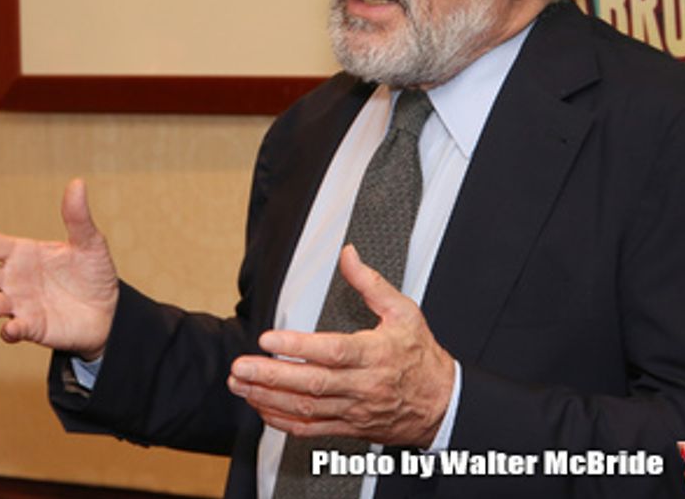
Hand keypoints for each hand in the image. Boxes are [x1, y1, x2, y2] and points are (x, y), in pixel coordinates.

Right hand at [0, 179, 118, 360]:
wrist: (108, 311)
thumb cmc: (92, 273)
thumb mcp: (90, 243)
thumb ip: (78, 217)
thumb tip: (77, 183)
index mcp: (21, 253)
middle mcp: (13, 279)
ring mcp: (20, 305)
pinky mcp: (33, 328)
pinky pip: (17, 329)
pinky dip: (11, 330)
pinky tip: (9, 329)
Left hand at [227, 244, 453, 446]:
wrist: (443, 405)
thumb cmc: (421, 358)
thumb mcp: (404, 313)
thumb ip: (371, 283)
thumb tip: (349, 255)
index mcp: (376, 354)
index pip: (333, 351)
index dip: (298, 346)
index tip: (268, 339)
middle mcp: (363, 385)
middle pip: (312, 383)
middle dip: (271, 375)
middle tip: (241, 367)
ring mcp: (354, 410)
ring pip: (307, 408)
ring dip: (269, 397)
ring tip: (240, 384)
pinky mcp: (349, 427)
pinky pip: (311, 429)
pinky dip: (283, 421)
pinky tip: (261, 407)